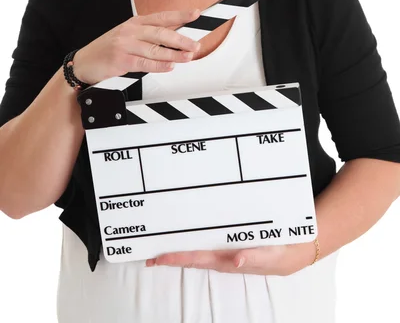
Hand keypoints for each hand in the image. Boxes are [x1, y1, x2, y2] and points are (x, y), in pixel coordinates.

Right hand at [73, 9, 201, 85]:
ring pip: (155, 49)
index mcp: (135, 23)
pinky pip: (144, 64)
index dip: (180, 15)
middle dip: (181, 39)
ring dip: (174, 54)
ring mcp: (125, 45)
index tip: (195, 13)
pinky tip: (170, 67)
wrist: (84, 63)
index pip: (162, 17)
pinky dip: (159, 66)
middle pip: (161, 33)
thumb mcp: (128, 36)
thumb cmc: (109, 49)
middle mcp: (130, 31)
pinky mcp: (121, 60)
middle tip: (196, 44)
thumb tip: (176, 37)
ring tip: (188, 57)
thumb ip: (149, 35)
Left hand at [146, 241, 316, 276]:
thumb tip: (236, 260)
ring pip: (198, 253)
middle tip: (149, 256)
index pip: (196, 259)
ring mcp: (226, 254)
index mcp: (227, 259)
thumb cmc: (281, 254)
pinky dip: (195, 245)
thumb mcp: (270, 254)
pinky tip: (188, 241)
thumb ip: (253, 257)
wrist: (296, 252)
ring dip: (181, 251)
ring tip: (162, 249)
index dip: (176, 258)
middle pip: (191, 258)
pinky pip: (209, 246)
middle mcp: (223, 258)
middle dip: (171, 257)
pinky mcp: (232, 247)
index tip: (157, 258)